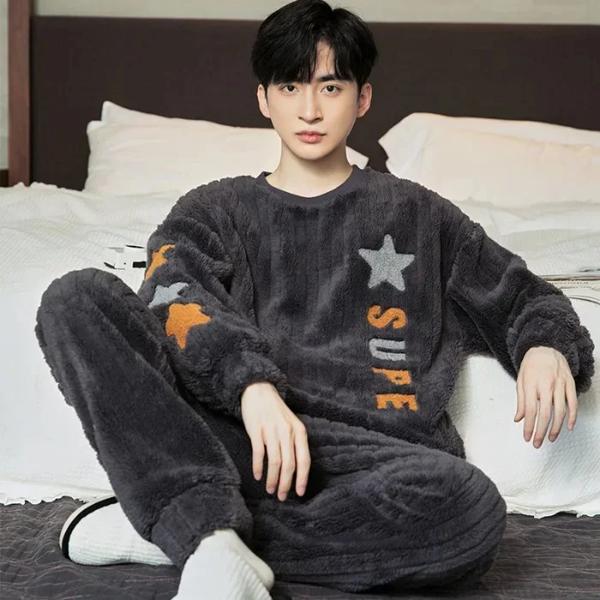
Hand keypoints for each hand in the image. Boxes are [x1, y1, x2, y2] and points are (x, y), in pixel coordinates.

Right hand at [240, 381, 310, 500]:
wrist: (259, 391)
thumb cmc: (276, 411)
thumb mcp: (292, 424)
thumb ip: (295, 442)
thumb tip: (296, 469)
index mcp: (299, 431)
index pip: (304, 460)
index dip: (303, 478)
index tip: (300, 493)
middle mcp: (287, 432)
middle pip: (289, 465)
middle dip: (286, 484)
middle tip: (282, 497)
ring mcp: (272, 431)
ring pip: (275, 462)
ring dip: (273, 479)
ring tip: (270, 490)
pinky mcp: (257, 430)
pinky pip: (259, 454)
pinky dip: (258, 467)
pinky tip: (258, 476)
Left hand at [514, 346, 577, 447]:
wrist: (545, 348)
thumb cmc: (531, 366)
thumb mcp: (520, 381)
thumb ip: (521, 401)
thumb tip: (518, 419)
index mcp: (531, 385)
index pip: (530, 410)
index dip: (529, 426)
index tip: (527, 438)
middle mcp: (546, 385)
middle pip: (545, 413)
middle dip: (541, 431)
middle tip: (537, 443)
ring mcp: (560, 384)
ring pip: (560, 411)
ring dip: (556, 427)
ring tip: (551, 438)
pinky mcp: (570, 384)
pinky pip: (573, 403)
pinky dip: (572, 416)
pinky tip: (568, 427)